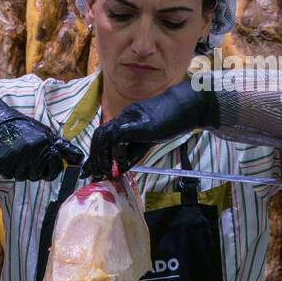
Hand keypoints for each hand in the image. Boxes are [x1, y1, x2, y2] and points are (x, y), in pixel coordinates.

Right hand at [0, 96, 83, 180]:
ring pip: (25, 177)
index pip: (57, 166)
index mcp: (45, 142)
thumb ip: (57, 145)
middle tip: (28, 161)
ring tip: (15, 156)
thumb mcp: (41, 130)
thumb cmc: (17, 125)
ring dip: (21, 170)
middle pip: (41, 175)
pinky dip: (8, 170)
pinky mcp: (4, 164)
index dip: (54, 170)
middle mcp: (33, 151)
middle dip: (36, 171)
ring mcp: (18, 158)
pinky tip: (6, 158)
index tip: (50, 170)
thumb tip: (77, 159)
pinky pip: (10, 176)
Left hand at [85, 81, 216, 177]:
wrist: (189, 107)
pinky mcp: (137, 123)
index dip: (95, 153)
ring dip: (102, 156)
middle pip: (99, 136)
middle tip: (96, 174)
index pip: (103, 135)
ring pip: (104, 136)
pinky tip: (123, 163)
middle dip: (94, 157)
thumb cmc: (172, 122)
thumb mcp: (148, 141)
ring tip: (107, 171)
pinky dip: (117, 153)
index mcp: (125, 120)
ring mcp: (129, 118)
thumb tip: (120, 168)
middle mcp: (123, 117)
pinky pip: (118, 137)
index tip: (92, 169)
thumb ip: (133, 152)